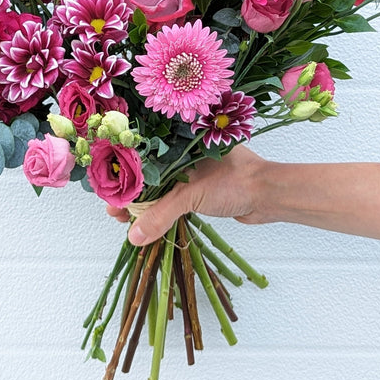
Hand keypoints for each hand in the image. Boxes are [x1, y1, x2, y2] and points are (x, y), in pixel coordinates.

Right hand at [106, 143, 270, 245]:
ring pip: (161, 189)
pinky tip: (151, 221)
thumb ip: (161, 215)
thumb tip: (134, 235)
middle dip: (131, 194)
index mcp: (179, 144)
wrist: (269, 195)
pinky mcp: (201, 190)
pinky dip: (162, 211)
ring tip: (127, 220)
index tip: (110, 196)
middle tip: (115, 212)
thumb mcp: (191, 196)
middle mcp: (183, 156)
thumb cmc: (235, 182)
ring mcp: (192, 174)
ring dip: (146, 205)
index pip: (143, 158)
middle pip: (149, 176)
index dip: (125, 177)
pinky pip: (174, 200)